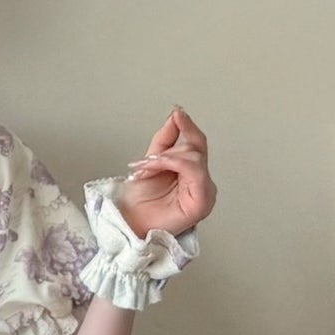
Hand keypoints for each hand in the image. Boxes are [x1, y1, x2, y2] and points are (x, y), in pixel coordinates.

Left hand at [119, 107, 214, 236]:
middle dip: (167, 152)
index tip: (177, 111)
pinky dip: (174, 164)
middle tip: (145, 162)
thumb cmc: (140, 202)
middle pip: (195, 149)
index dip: (188, 126)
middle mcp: (201, 182)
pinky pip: (195, 173)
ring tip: (145, 169)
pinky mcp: (202, 203)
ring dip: (165, 159)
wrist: (130, 223)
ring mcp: (204, 193)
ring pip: (194, 159)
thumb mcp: (150, 161)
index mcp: (192, 173)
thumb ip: (165, 139)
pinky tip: (157, 167)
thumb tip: (176, 115)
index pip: (196, 143)